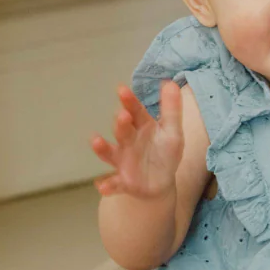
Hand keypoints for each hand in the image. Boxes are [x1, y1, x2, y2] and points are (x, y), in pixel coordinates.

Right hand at [90, 81, 182, 197]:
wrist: (160, 183)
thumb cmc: (164, 152)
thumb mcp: (172, 131)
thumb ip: (171, 109)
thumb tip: (171, 82)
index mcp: (142, 127)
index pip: (135, 111)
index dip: (129, 102)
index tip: (122, 90)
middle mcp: (128, 141)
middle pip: (123, 131)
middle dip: (121, 124)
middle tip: (122, 116)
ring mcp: (123, 160)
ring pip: (111, 153)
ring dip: (103, 149)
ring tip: (97, 142)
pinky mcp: (123, 181)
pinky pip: (113, 183)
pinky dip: (107, 185)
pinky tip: (102, 186)